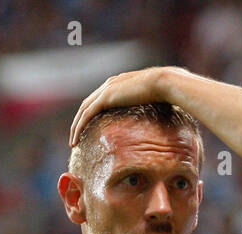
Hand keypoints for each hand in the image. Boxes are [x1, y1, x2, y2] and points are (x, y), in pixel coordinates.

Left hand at [69, 66, 184, 146]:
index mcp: (120, 84)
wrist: (165, 82)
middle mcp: (110, 85)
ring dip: (76, 127)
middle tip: (76, 137)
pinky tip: (75, 139)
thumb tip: (164, 118)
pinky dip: (79, 127)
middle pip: (87, 105)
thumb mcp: (157, 100)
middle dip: (80, 121)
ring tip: (73, 142)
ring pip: (84, 111)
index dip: (92, 114)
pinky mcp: (106, 98)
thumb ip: (153, 106)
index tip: (89, 128)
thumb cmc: (168, 91)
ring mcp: (106, 90)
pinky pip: (87, 115)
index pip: (99, 100)